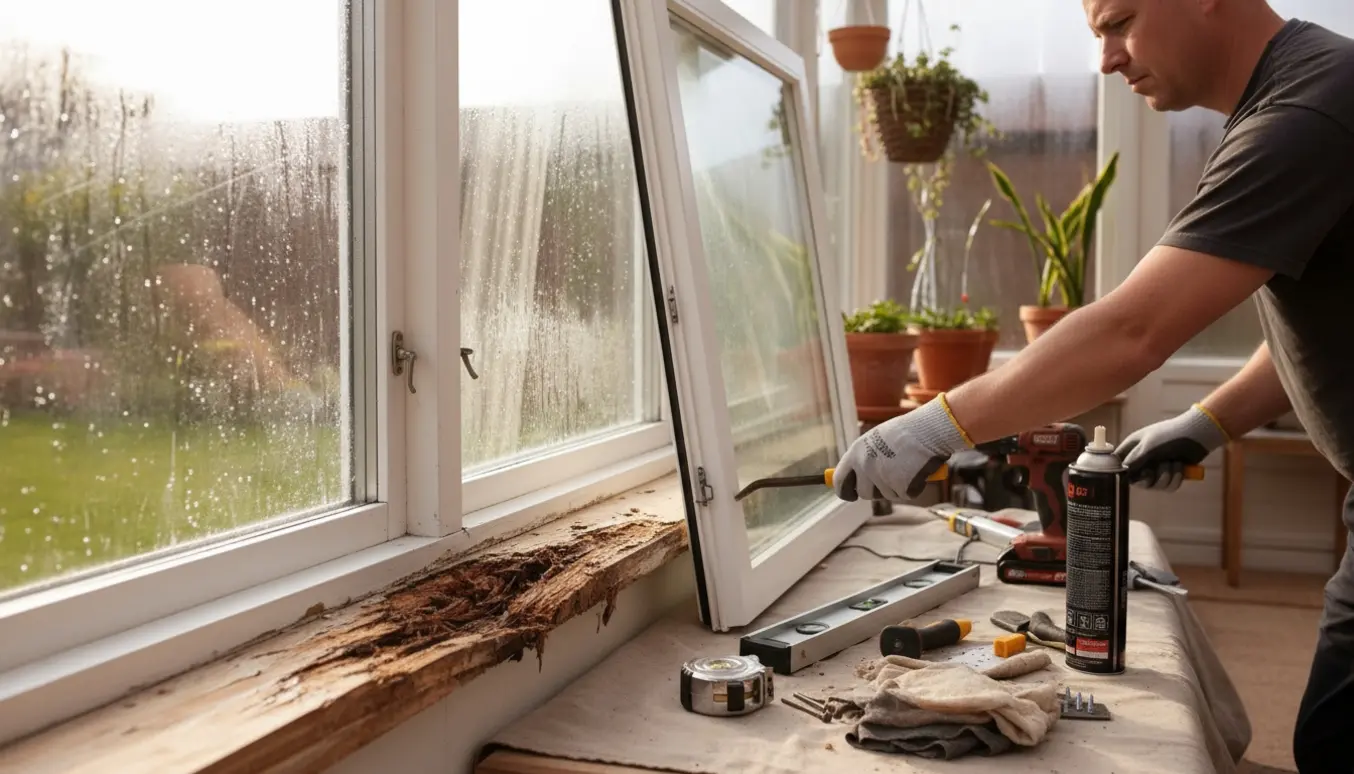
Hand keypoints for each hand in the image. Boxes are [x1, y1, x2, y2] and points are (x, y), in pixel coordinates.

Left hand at [833, 397, 969, 501]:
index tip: (850, 495)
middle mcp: (865, 467)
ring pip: (886, 495)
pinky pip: (905, 495)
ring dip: (897, 486)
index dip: (845, 490)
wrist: (929, 429)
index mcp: (855, 453)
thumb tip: (855, 477)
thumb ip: (864, 458)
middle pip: (864, 493)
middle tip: (890, 478)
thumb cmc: (905, 432)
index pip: (840, 480)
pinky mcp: (900, 487)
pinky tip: (918, 470)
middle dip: (876, 490)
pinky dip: (913, 487)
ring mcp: (882, 478)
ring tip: (907, 465)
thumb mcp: (875, 440)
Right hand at [1114, 404, 1228, 490]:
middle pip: (1139, 481)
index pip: (1120, 465)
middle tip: (1158, 467)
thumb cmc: (1169, 435)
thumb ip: (1133, 461)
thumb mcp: (1148, 447)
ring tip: (1174, 462)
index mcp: (1133, 449)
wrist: (1197, 434)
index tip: (1132, 474)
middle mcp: (1143, 460)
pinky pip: (1169, 487)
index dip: (1124, 472)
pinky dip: (1176, 479)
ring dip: (1167, 476)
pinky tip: (1180, 467)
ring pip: (1156, 486)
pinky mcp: (1171, 475)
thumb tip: (1122, 473)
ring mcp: (1157, 468)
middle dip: (1151, 477)